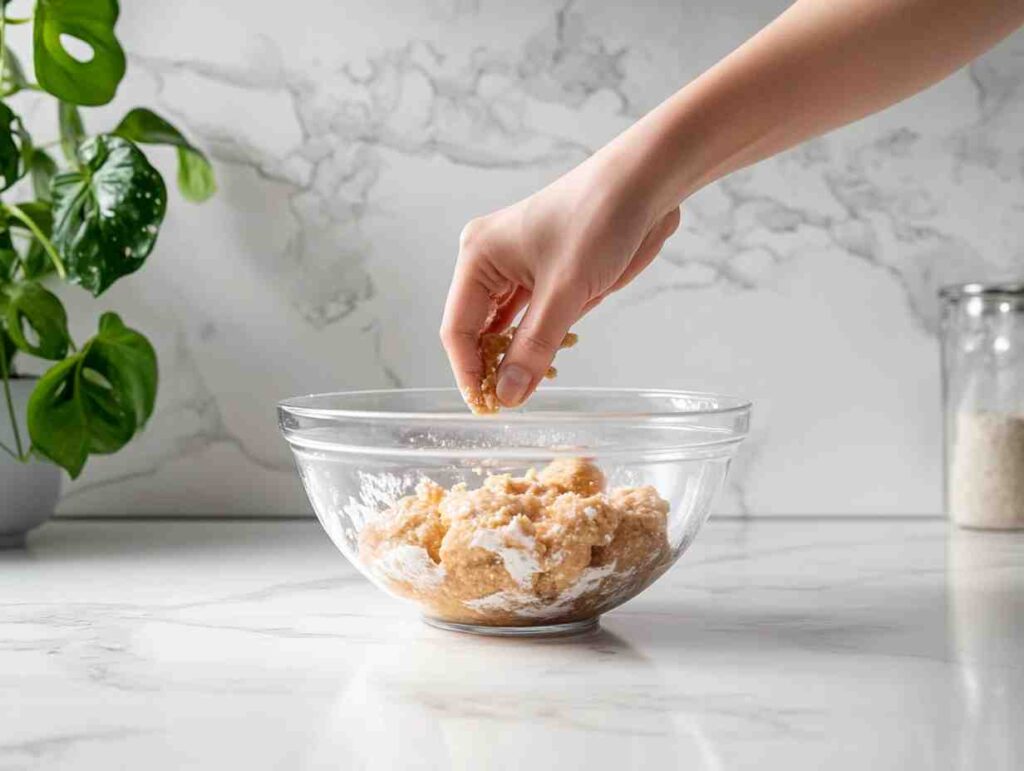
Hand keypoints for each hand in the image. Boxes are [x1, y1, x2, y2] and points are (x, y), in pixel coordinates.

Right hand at [440, 152, 680, 407]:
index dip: (468, 371)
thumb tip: (508, 395)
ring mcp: (517, 268)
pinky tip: (553, 360)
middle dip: (492, 366)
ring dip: (518, 357)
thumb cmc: (598, 218)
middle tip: (512, 402)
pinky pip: (530, 320)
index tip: (485, 406)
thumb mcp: (566, 291)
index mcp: (478, 256)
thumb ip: (534, 347)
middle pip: (477, 330)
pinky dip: (539, 342)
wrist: (645, 184)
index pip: (457, 328)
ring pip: (505, 329)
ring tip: (537, 383)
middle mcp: (490, 262)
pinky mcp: (545, 274)